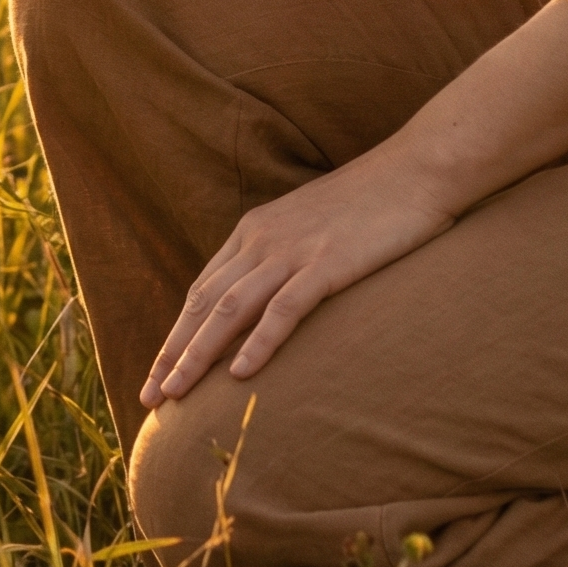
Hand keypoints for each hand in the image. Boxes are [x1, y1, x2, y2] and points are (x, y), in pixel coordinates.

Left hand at [140, 0, 567, 404]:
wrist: (418, 169)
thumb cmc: (373, 202)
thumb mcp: (312, 225)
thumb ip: (285, 255)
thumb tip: (269, 298)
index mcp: (255, 230)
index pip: (203, 290)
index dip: (177, 334)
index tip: (158, 373)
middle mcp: (263, 239)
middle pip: (204, 304)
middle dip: (173, 353)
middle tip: (149, 397)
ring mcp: (294, 250)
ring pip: (230, 309)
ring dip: (198, 355)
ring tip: (175, 395)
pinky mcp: (328, 262)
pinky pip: (284, 308)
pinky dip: (259, 342)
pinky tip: (241, 374)